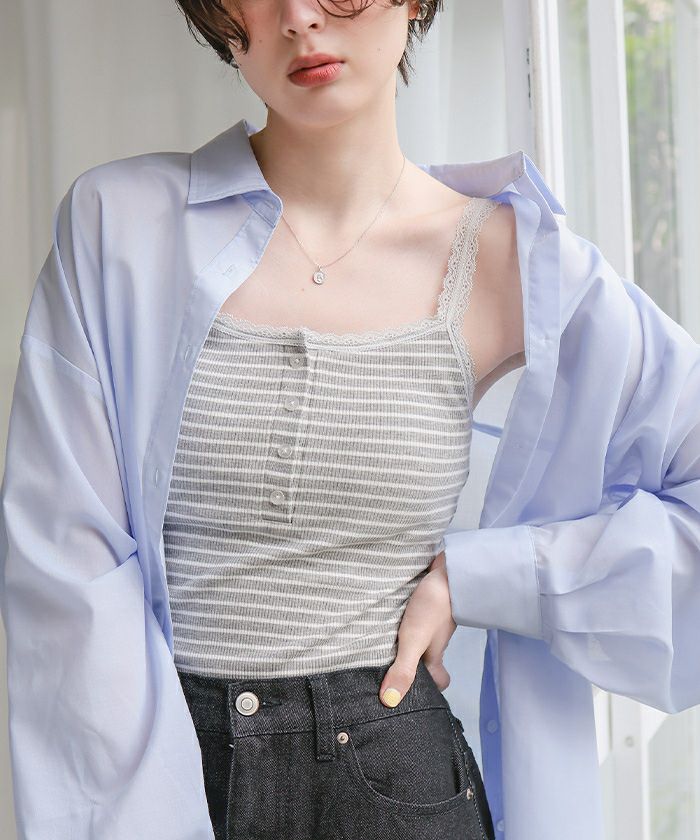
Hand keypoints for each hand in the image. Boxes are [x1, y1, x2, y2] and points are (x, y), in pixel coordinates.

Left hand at [378, 550, 456, 706]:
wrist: (451, 568)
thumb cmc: (435, 606)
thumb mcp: (415, 639)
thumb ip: (403, 668)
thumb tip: (389, 702)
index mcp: (434, 653)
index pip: (438, 678)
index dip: (430, 688)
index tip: (412, 693)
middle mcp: (434, 638)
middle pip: (425, 656)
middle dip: (410, 661)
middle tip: (387, 664)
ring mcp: (432, 618)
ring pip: (419, 634)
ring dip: (404, 635)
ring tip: (378, 638)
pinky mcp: (426, 599)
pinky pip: (415, 613)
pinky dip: (404, 614)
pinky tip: (386, 610)